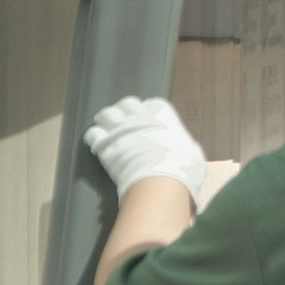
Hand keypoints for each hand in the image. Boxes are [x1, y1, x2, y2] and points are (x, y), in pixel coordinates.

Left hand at [84, 95, 209, 199]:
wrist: (161, 180)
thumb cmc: (181, 167)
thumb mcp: (191, 151)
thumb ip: (182, 144)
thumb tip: (184, 150)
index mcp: (162, 113)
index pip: (151, 104)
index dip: (148, 114)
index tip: (148, 124)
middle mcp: (139, 116)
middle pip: (125, 104)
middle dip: (124, 113)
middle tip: (124, 125)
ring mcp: (120, 129)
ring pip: (105, 114)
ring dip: (106, 122)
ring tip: (108, 133)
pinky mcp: (105, 145)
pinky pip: (93, 134)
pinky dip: (95, 139)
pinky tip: (99, 146)